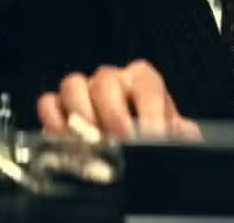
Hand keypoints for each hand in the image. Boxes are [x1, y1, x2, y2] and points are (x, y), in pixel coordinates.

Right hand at [36, 59, 200, 140]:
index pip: (146, 83)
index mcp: (143, 82)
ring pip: (73, 84)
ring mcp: (82, 91)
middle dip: (113, 111)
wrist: (136, 154)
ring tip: (90, 139)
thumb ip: (180, 135)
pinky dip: (53, 119)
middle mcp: (112, 81)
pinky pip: (48, 103)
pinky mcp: (58, 109)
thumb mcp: (172, 138)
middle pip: (106, 79)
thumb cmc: (153, 139)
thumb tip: (185, 138)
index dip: (150, 109)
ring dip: (81, 112)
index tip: (154, 135)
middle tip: (120, 139)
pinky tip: (63, 139)